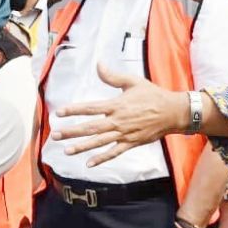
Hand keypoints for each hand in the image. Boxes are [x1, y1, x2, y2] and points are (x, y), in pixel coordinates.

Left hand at [51, 62, 188, 166]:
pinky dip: (102, 158)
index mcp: (116, 104)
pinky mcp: (131, 143)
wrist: (172, 112)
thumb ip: (113, 76)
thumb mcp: (133, 82)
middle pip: (90, 127)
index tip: (59, 112)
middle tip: (55, 135)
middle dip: (71, 131)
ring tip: (66, 151)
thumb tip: (98, 64)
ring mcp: (124, 134)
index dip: (74, 110)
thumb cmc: (153, 95)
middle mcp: (118, 121)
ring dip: (82, 147)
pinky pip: (114, 152)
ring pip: (99, 142)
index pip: (90, 107)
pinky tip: (89, 163)